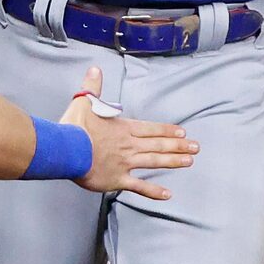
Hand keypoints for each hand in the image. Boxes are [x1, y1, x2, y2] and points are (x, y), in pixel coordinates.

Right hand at [61, 66, 197, 201]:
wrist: (67, 149)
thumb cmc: (74, 127)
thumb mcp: (84, 101)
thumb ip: (92, 86)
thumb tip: (95, 69)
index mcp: (123, 128)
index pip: (150, 128)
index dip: (167, 130)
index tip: (182, 132)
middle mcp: (129, 145)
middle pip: (158, 144)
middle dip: (178, 145)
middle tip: (196, 147)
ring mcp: (125, 163)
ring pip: (155, 161)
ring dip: (173, 161)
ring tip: (189, 161)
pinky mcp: (117, 179)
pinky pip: (139, 186)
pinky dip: (153, 191)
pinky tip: (168, 194)